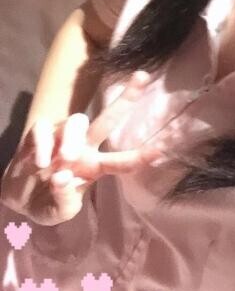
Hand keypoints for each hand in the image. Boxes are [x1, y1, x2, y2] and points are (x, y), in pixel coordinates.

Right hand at [0, 72, 158, 225]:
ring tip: (66, 158)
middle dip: (127, 98)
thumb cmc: (47, 202)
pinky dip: (43, 144)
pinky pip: (44, 129)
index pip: (121, 161)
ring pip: (77, 121)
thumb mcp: (58, 213)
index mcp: (95, 166)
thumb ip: (64, 202)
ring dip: (73, 137)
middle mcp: (84, 147)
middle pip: (109, 119)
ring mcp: (62, 138)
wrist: (17, 197)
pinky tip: (39, 163)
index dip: (140, 157)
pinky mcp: (38, 134)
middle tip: (142, 77)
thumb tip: (64, 179)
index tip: (162, 150)